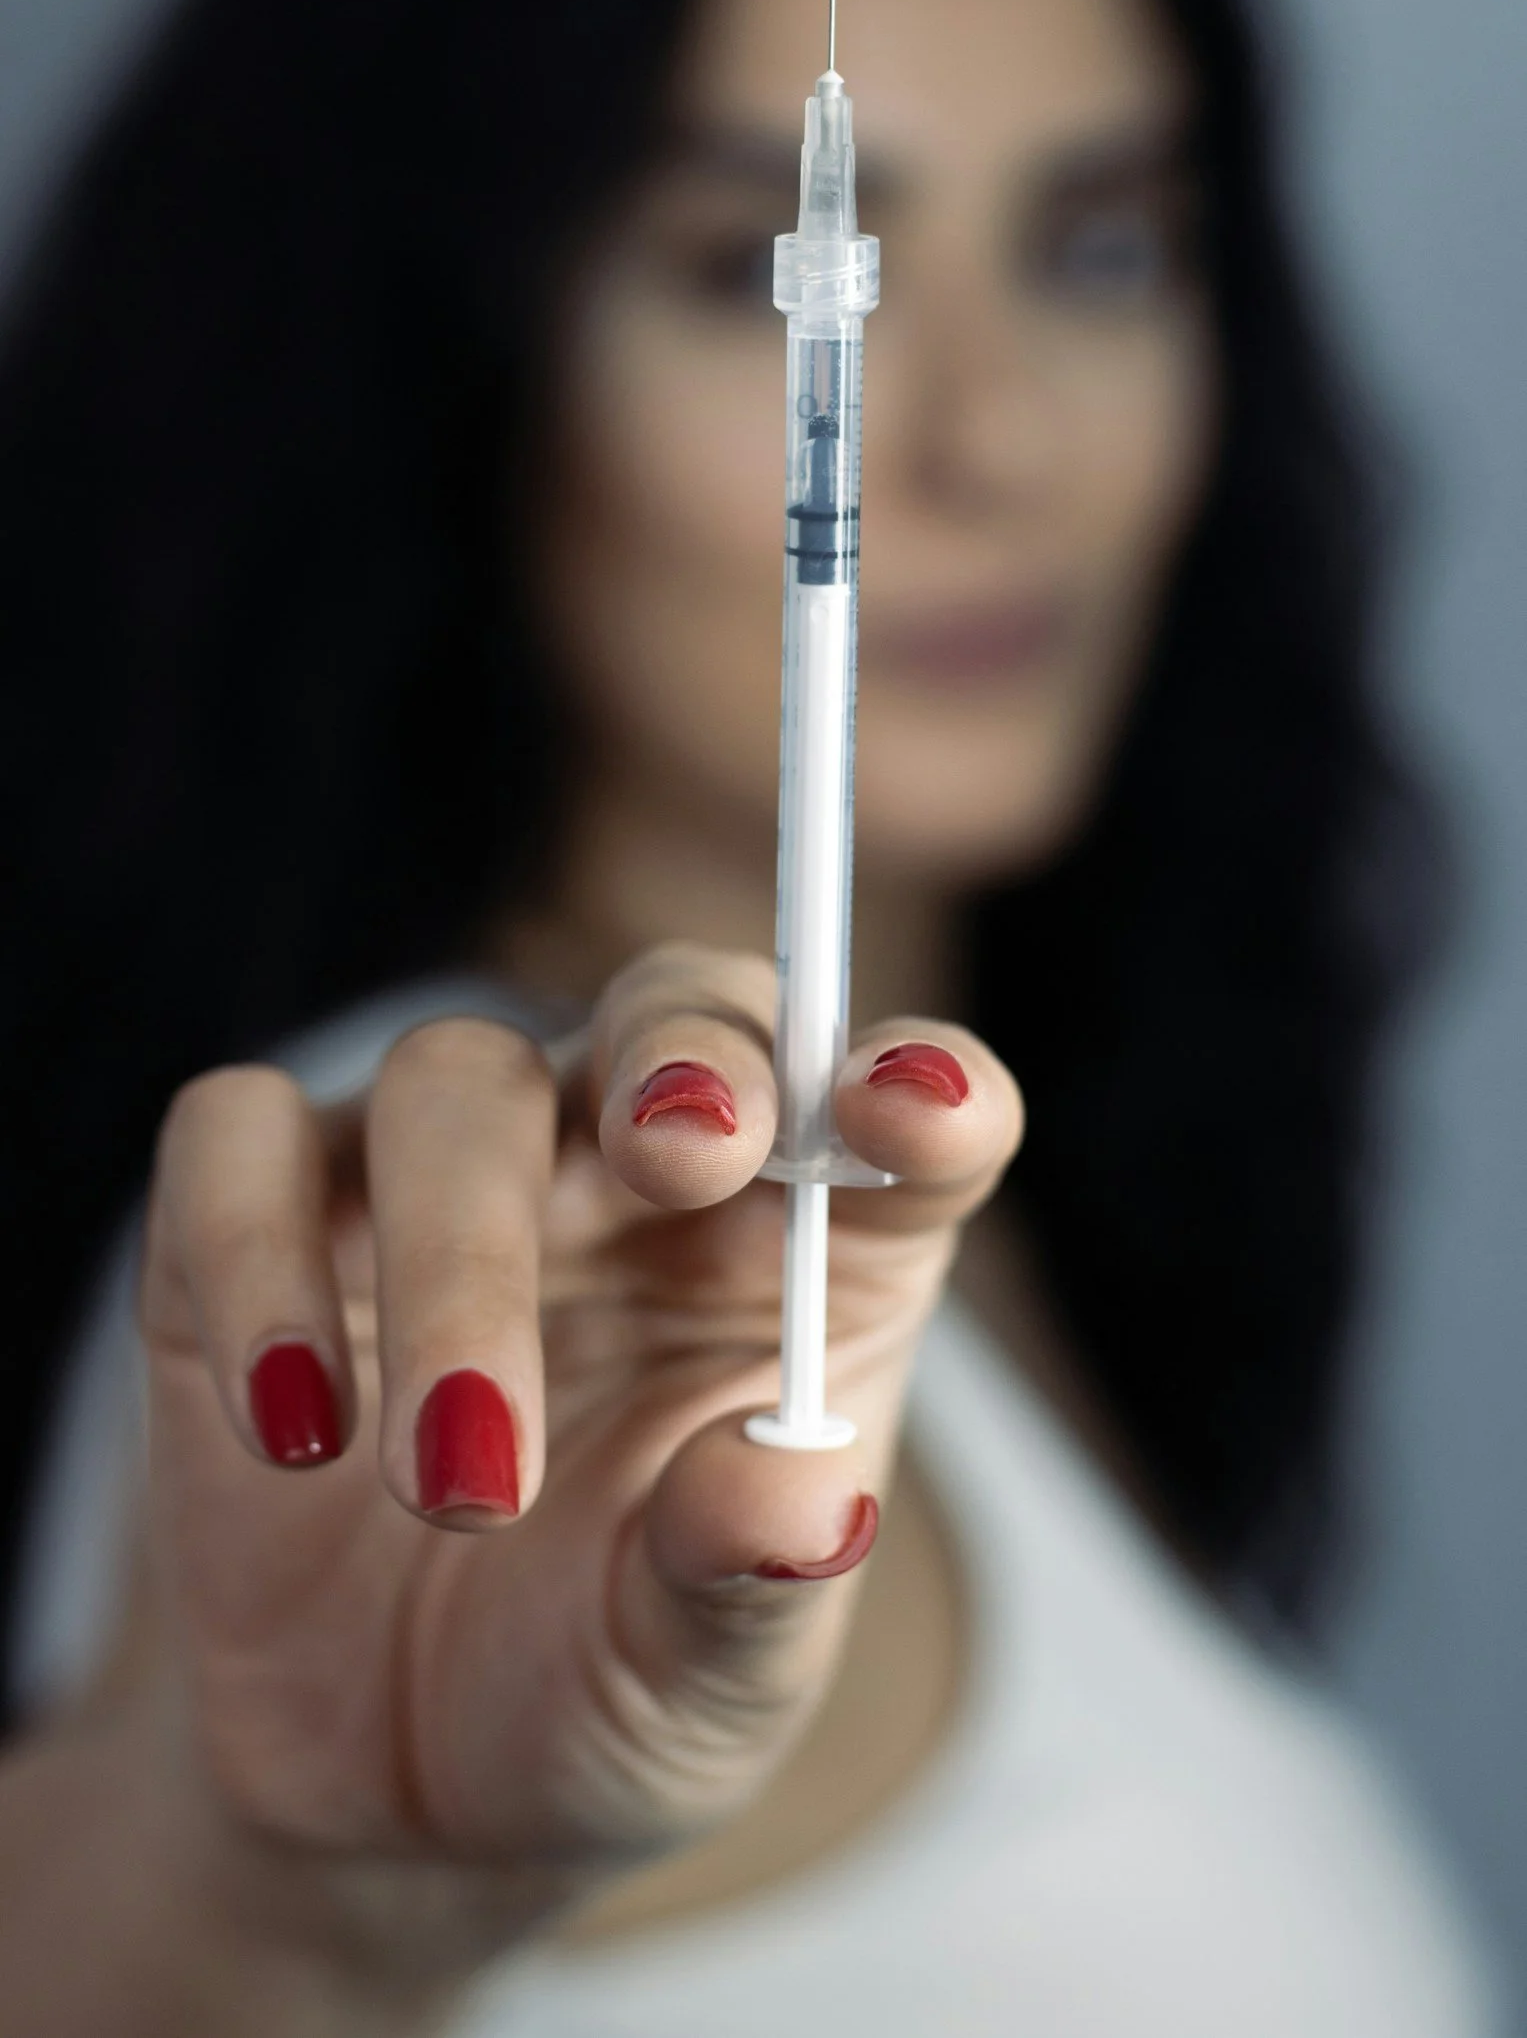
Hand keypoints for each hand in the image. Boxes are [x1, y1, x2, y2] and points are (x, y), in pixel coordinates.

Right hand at [140, 943, 1022, 1960]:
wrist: (396, 1794)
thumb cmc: (606, 1686)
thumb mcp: (707, 1680)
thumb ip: (752, 1585)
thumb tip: (802, 1499)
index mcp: (811, 1253)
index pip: (904, 1113)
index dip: (928, 1085)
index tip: (911, 1110)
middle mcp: (639, 1176)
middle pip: (675, 1011)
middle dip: (684, 1055)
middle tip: (677, 1152)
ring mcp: (449, 1177)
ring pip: (453, 1078)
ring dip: (459, 1255)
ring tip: (459, 1481)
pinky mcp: (267, 1215)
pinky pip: (234, 1141)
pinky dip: (254, 1257)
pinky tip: (292, 1425)